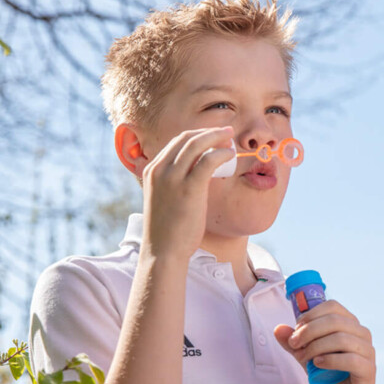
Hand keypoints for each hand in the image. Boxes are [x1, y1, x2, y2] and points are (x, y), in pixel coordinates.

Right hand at [139, 126, 235, 261]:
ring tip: (231, 141)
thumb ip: (175, 182)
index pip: (176, 141)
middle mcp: (159, 169)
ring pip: (197, 144)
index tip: (214, 136)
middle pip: (187, 138)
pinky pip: (208, 161)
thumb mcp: (165, 198)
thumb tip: (198, 171)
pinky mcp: (188, 188)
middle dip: (209, 132)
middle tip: (227, 133)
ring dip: (217, 138)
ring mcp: (172, 178)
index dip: (198, 134)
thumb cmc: (168, 229)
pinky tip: (230, 155)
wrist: (163, 251)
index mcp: (152, 170)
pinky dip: (221, 154)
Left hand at [274, 300, 375, 383]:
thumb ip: (294, 344)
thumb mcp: (307, 357)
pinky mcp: (369, 369)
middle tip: (294, 344)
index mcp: (349, 324)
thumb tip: (278, 329)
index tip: (296, 329)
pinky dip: (330, 360)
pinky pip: (350, 359)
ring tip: (303, 358)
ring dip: (316, 347)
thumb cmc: (328, 377)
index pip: (332, 306)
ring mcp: (368, 351)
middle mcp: (362, 333)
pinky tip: (317, 364)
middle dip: (309, 331)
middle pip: (335, 320)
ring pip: (341, 338)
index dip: (311, 315)